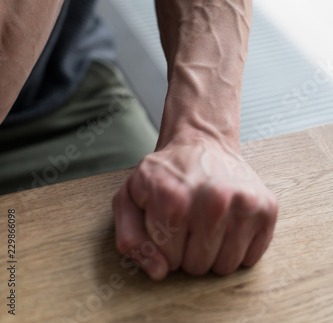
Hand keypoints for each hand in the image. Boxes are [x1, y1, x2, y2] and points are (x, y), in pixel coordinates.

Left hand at [112, 134, 277, 279]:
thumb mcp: (131, 196)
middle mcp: (212, 201)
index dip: (166, 247)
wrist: (202, 141)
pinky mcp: (267, 208)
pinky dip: (238, 248)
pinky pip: (251, 258)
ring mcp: (243, 203)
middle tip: (189, 222)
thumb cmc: (166, 173)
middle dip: (189, 251)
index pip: (169, 261)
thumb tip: (160, 273)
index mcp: (173, 200)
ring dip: (214, 252)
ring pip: (225, 267)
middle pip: (198, 268)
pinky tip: (227, 222)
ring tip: (207, 223)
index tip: (168, 224)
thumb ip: (130, 237)